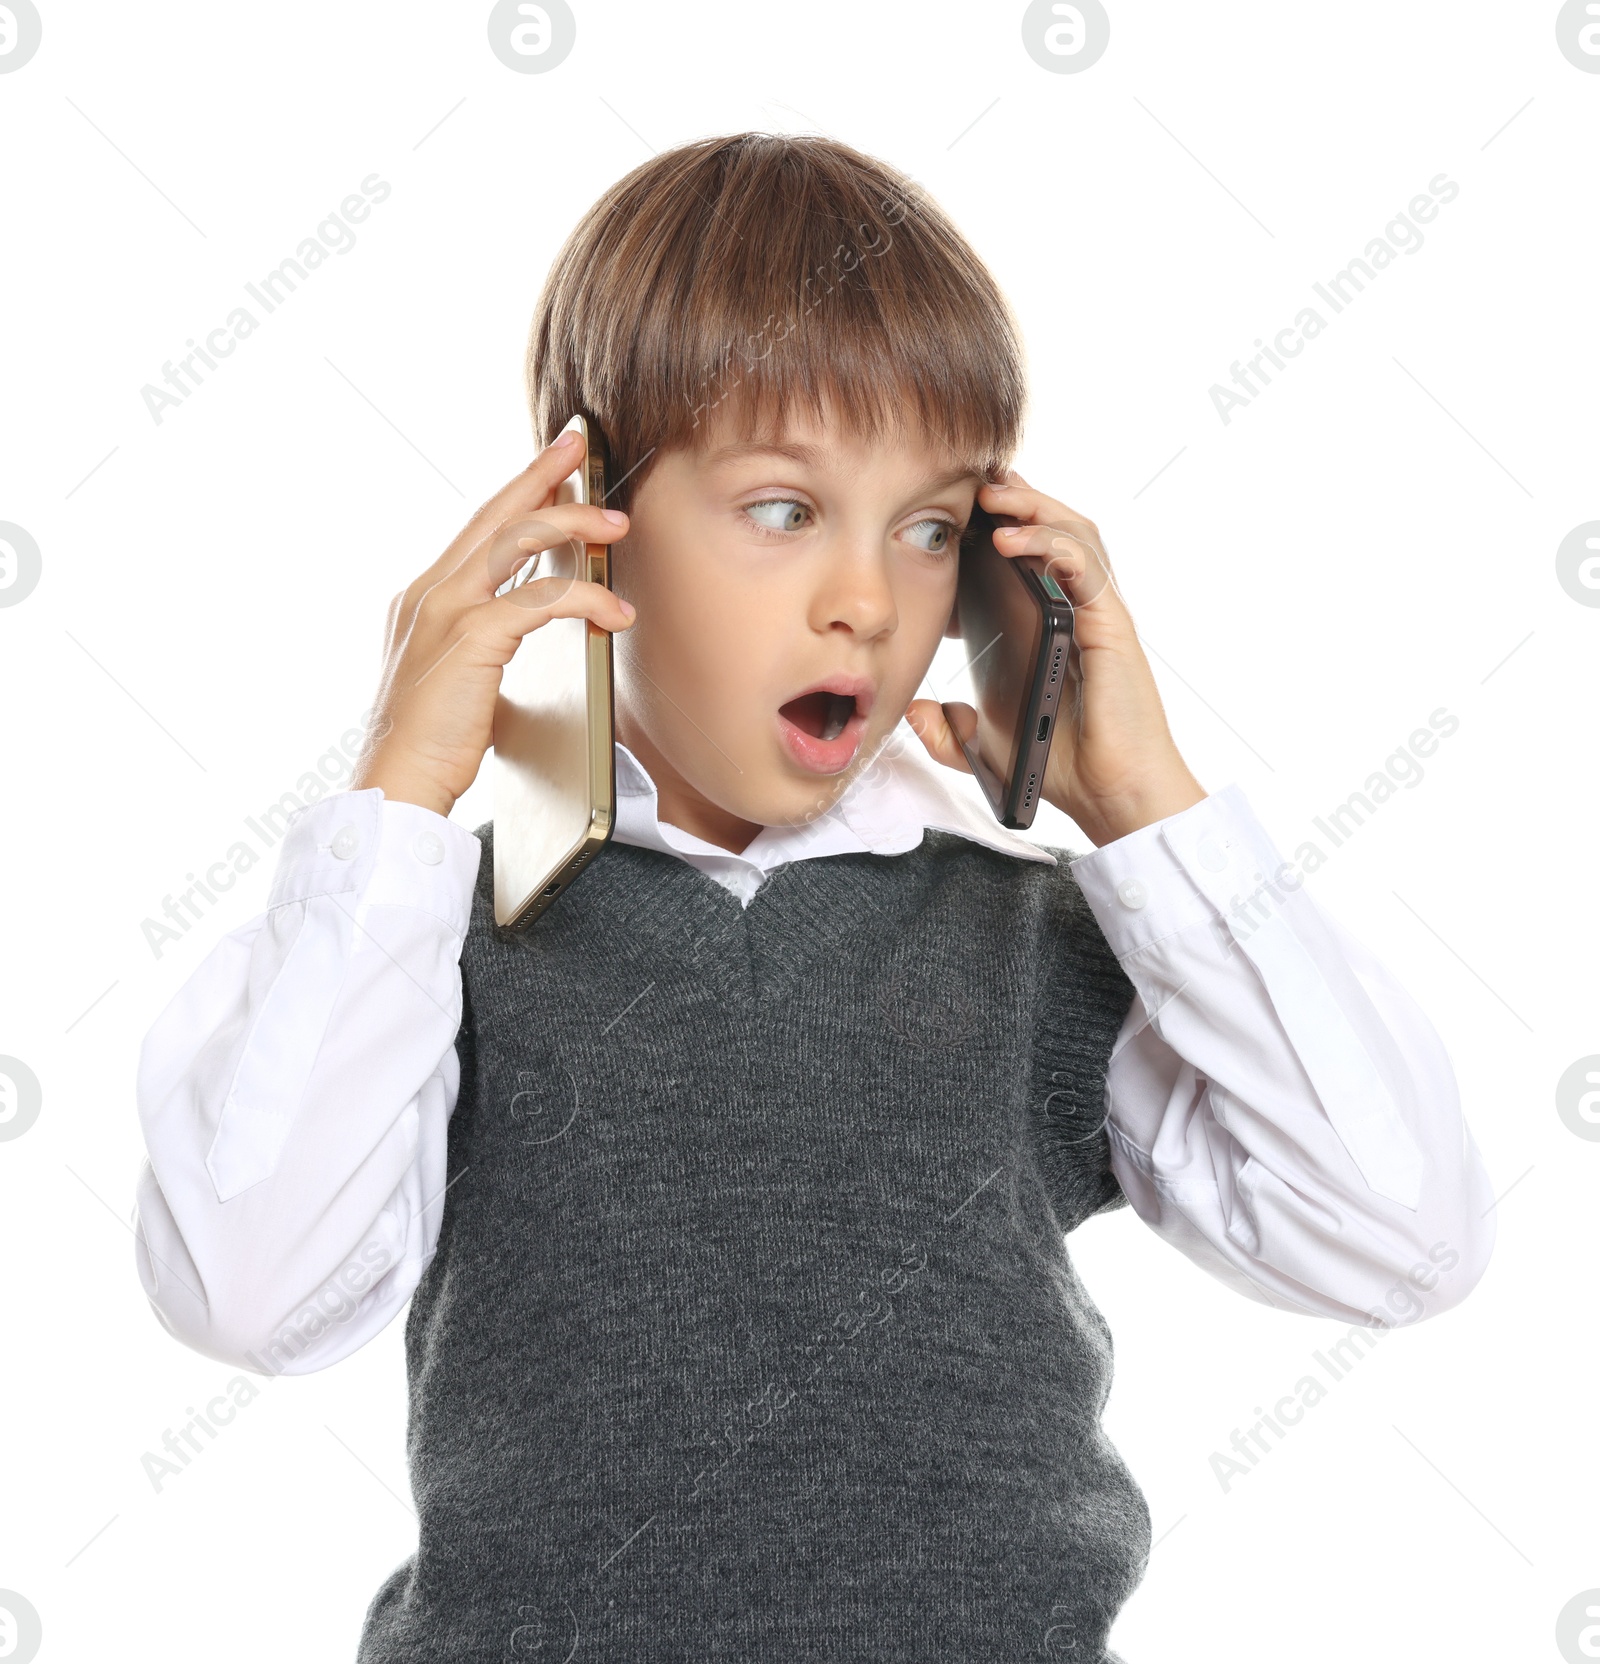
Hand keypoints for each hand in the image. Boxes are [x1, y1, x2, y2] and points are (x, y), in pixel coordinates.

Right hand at [351, 432, 635, 817]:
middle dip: (542, 474)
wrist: (395, 782)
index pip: (476, 528)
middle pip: (494, 514)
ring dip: (572, 525)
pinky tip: (614, 612)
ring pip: (516, 542)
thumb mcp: (457, 678)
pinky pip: (538, 601)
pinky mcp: (470, 639)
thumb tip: (527, 626)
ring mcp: (444, 611)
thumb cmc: (429, 745)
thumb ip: (482, 642)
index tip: (551, 462)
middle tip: (581, 442)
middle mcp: (427, 592)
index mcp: (423, 598)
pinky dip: (583, 600)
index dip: (515, 490)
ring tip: (617, 525)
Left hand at [905, 470, 1206, 846]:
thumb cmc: (1058, 767)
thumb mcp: (985, 747)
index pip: (1028, 557)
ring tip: (992, 495)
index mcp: (1050, 626)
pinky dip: (1051, 542)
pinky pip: (1086, 565)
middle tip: (973, 482)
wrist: (1106, 797)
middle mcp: (1077, 610)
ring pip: (1075, 531)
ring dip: (1033, 505)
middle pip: (1054, 527)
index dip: (994, 528)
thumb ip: (948, 732)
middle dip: (1016, 497)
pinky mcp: (1111, 625)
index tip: (953, 518)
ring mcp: (1097, 614)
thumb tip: (912, 712)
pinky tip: (1012, 540)